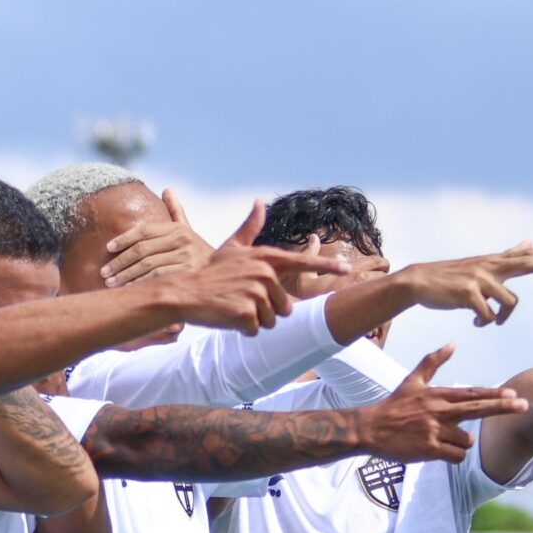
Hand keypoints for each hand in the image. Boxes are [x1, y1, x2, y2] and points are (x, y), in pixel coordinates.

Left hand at [101, 189, 213, 287]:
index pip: (144, 231)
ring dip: (126, 275)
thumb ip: (176, 211)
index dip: (124, 238)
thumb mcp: (188, 231)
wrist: (222, 275)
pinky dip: (140, 284)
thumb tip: (168, 188)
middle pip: (142, 249)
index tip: (108, 248)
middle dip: (119, 261)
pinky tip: (128, 289)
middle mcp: (182, 240)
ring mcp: (186, 258)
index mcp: (177, 229)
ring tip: (110, 283)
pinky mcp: (187, 275)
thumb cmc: (198, 253)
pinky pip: (157, 278)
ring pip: (147, 265)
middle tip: (104, 272)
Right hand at [152, 205, 346, 333]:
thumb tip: (259, 202)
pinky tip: (229, 317)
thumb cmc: (211, 272)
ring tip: (236, 307)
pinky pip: (257, 330)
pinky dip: (244, 329)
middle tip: (243, 300)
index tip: (346, 267)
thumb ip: (250, 227)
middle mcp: (265, 273)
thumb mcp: (232, 247)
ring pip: (273, 321)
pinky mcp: (247, 314)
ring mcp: (256, 293)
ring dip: (256, 320)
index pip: (302, 261)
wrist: (185, 292)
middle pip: (286, 306)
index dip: (326, 265)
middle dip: (267, 310)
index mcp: (266, 258)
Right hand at [356, 346, 530, 463]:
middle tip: (524, 406)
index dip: (494, 394)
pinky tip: (439, 450)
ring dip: (461, 442)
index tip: (514, 394)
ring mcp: (434, 431)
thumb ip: (433, 361)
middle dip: (502, 407)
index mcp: (438, 395)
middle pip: (478, 409)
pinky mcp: (429, 450)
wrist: (370, 428)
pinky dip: (452, 455)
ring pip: (467, 439)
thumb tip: (452, 344)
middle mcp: (439, 411)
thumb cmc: (394, 405)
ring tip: (441, 438)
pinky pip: (456, 455)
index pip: (472, 394)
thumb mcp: (412, 380)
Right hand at [397, 242, 532, 325]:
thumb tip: (530, 240)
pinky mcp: (467, 294)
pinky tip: (477, 323)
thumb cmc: (451, 277)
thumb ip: (507, 255)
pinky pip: (489, 315)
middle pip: (527, 263)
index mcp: (492, 262)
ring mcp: (479, 279)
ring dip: (503, 317)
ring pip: (510, 301)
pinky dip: (486, 322)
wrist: (418, 282)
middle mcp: (489, 267)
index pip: (526, 257)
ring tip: (488, 321)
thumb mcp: (481, 265)